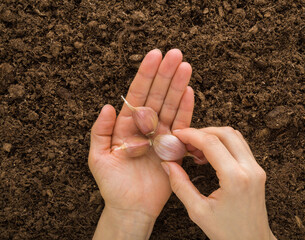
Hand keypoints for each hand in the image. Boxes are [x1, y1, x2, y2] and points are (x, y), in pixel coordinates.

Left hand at [89, 49, 193, 238]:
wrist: (131, 207)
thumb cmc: (112, 184)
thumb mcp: (98, 158)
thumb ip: (100, 131)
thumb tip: (106, 106)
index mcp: (126, 125)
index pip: (137, 95)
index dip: (145, 75)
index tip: (154, 56)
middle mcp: (145, 127)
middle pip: (156, 95)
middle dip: (165, 74)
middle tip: (175, 54)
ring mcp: (161, 136)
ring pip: (170, 106)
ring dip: (178, 86)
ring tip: (185, 66)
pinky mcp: (174, 148)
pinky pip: (181, 126)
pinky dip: (186, 110)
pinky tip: (189, 92)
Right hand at [162, 127, 276, 239]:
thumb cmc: (227, 232)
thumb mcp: (198, 211)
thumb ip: (180, 185)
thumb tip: (168, 164)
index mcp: (235, 178)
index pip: (211, 143)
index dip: (191, 135)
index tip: (177, 135)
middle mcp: (250, 169)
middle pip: (225, 133)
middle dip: (202, 132)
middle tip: (185, 141)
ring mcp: (256, 169)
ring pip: (235, 136)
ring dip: (213, 136)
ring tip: (195, 149)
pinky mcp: (257, 170)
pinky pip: (240, 146)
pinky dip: (223, 143)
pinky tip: (209, 155)